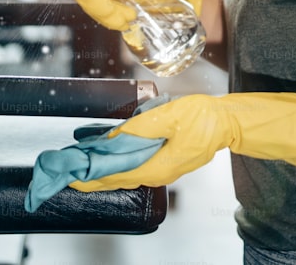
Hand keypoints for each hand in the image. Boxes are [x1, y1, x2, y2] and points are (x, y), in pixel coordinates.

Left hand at [69, 92, 295, 190]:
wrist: (229, 121)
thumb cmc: (204, 118)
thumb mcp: (168, 117)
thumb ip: (138, 129)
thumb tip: (112, 140)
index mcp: (157, 166)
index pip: (115, 175)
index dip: (90, 177)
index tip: (68, 178)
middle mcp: (158, 173)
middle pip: (118, 178)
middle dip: (91, 175)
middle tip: (67, 171)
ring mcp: (163, 168)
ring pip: (126, 172)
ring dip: (103, 168)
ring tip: (81, 162)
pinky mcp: (166, 160)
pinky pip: (136, 165)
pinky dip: (118, 161)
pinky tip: (108, 153)